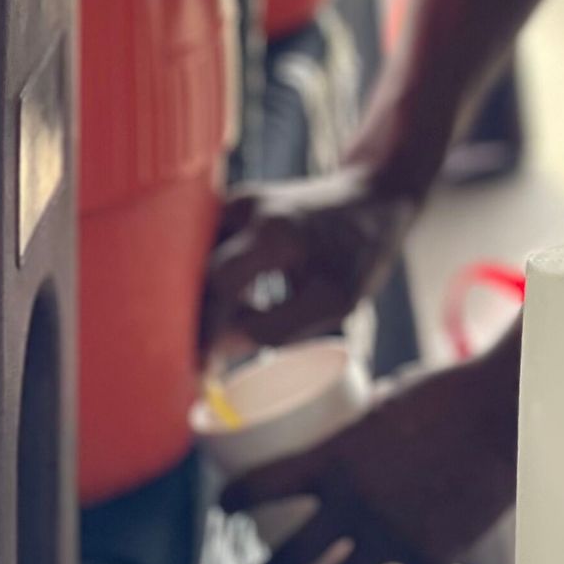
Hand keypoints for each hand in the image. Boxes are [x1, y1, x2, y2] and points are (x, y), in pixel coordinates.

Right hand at [202, 168, 418, 355]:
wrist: (371, 196)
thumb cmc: (358, 253)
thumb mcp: (335, 302)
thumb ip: (277, 329)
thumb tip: (221, 345)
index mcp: (274, 231)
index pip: (217, 283)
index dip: (202, 328)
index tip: (198, 367)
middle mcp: (245, 208)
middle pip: (197, 272)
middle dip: (192, 318)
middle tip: (201, 362)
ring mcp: (235, 202)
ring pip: (197, 264)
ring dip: (203, 302)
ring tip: (225, 335)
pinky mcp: (233, 206)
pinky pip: (209, 253)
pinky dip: (214, 285)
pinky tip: (241, 306)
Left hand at [222, 344, 521, 563]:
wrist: (506, 410)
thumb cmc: (450, 390)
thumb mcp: (391, 403)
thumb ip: (365, 431)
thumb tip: (349, 441)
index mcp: (338, 457)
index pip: (264, 485)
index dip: (236, 500)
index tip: (225, 508)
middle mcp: (355, 504)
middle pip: (291, 559)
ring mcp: (392, 537)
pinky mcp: (431, 557)